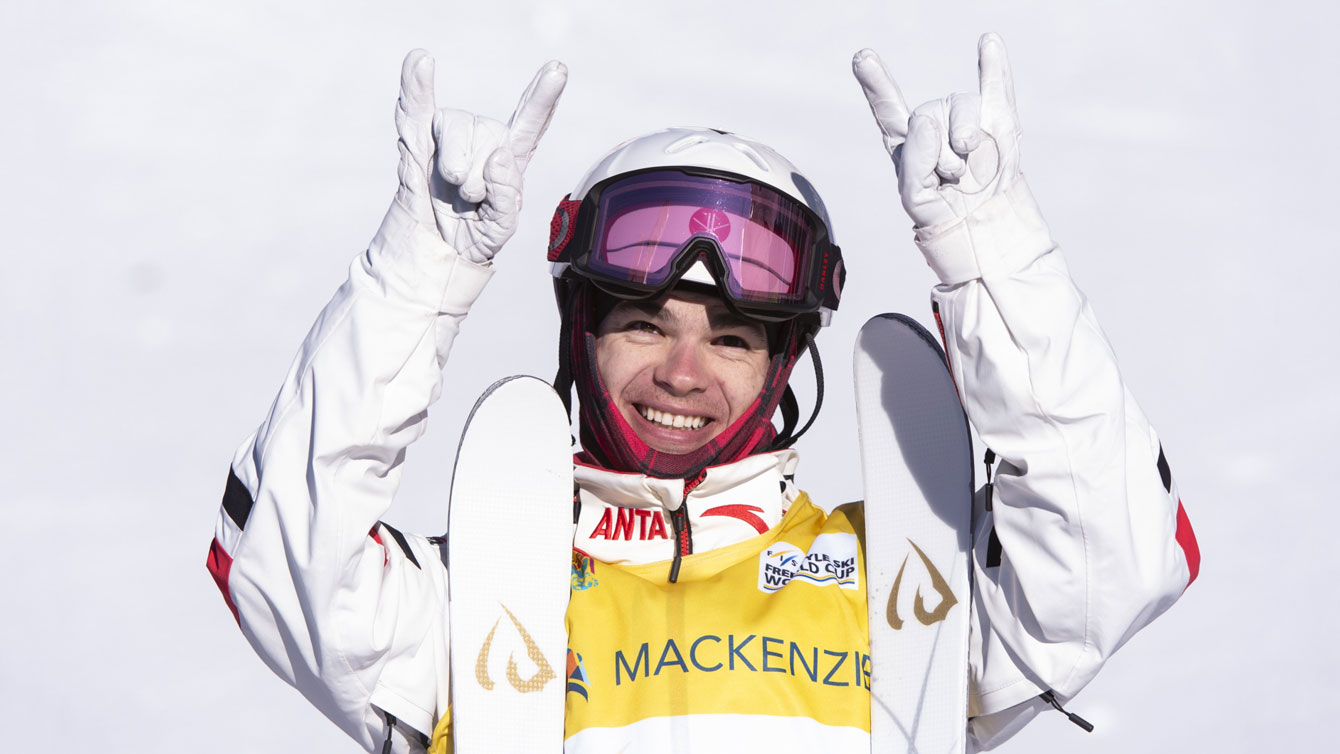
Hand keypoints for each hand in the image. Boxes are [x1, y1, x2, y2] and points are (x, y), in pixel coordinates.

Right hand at [393, 50, 566, 263]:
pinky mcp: (416, 140)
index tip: (558, 70)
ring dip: (456, 163)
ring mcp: (448, 136)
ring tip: (455, 188)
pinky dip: (415, 85)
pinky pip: (415, 107)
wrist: (434, 249)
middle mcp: (482, 139)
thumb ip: (506, 197)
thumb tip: (499, 155)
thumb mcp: (501, 227)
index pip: (530, 122)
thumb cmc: (474, 236)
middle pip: (490, 130)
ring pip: (457, 125)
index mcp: (510, 157)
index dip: (542, 98)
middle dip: (480, 170)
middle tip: (472, 199)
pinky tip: (421, 60)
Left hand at [853, 33, 1020, 229]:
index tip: (861, 58)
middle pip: (928, 113)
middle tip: (950, 177)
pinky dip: (995, 66)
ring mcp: (966, 119)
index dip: (875, 84)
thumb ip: (914, 159)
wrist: (983, 225)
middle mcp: (935, 124)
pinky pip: (997, 85)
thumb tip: (929, 121)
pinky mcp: (997, 119)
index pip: (888, 109)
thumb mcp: (915, 195)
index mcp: (908, 142)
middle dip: (940, 151)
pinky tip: (988, 42)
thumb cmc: (943, 213)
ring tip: (969, 160)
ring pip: (962, 106)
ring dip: (965, 136)